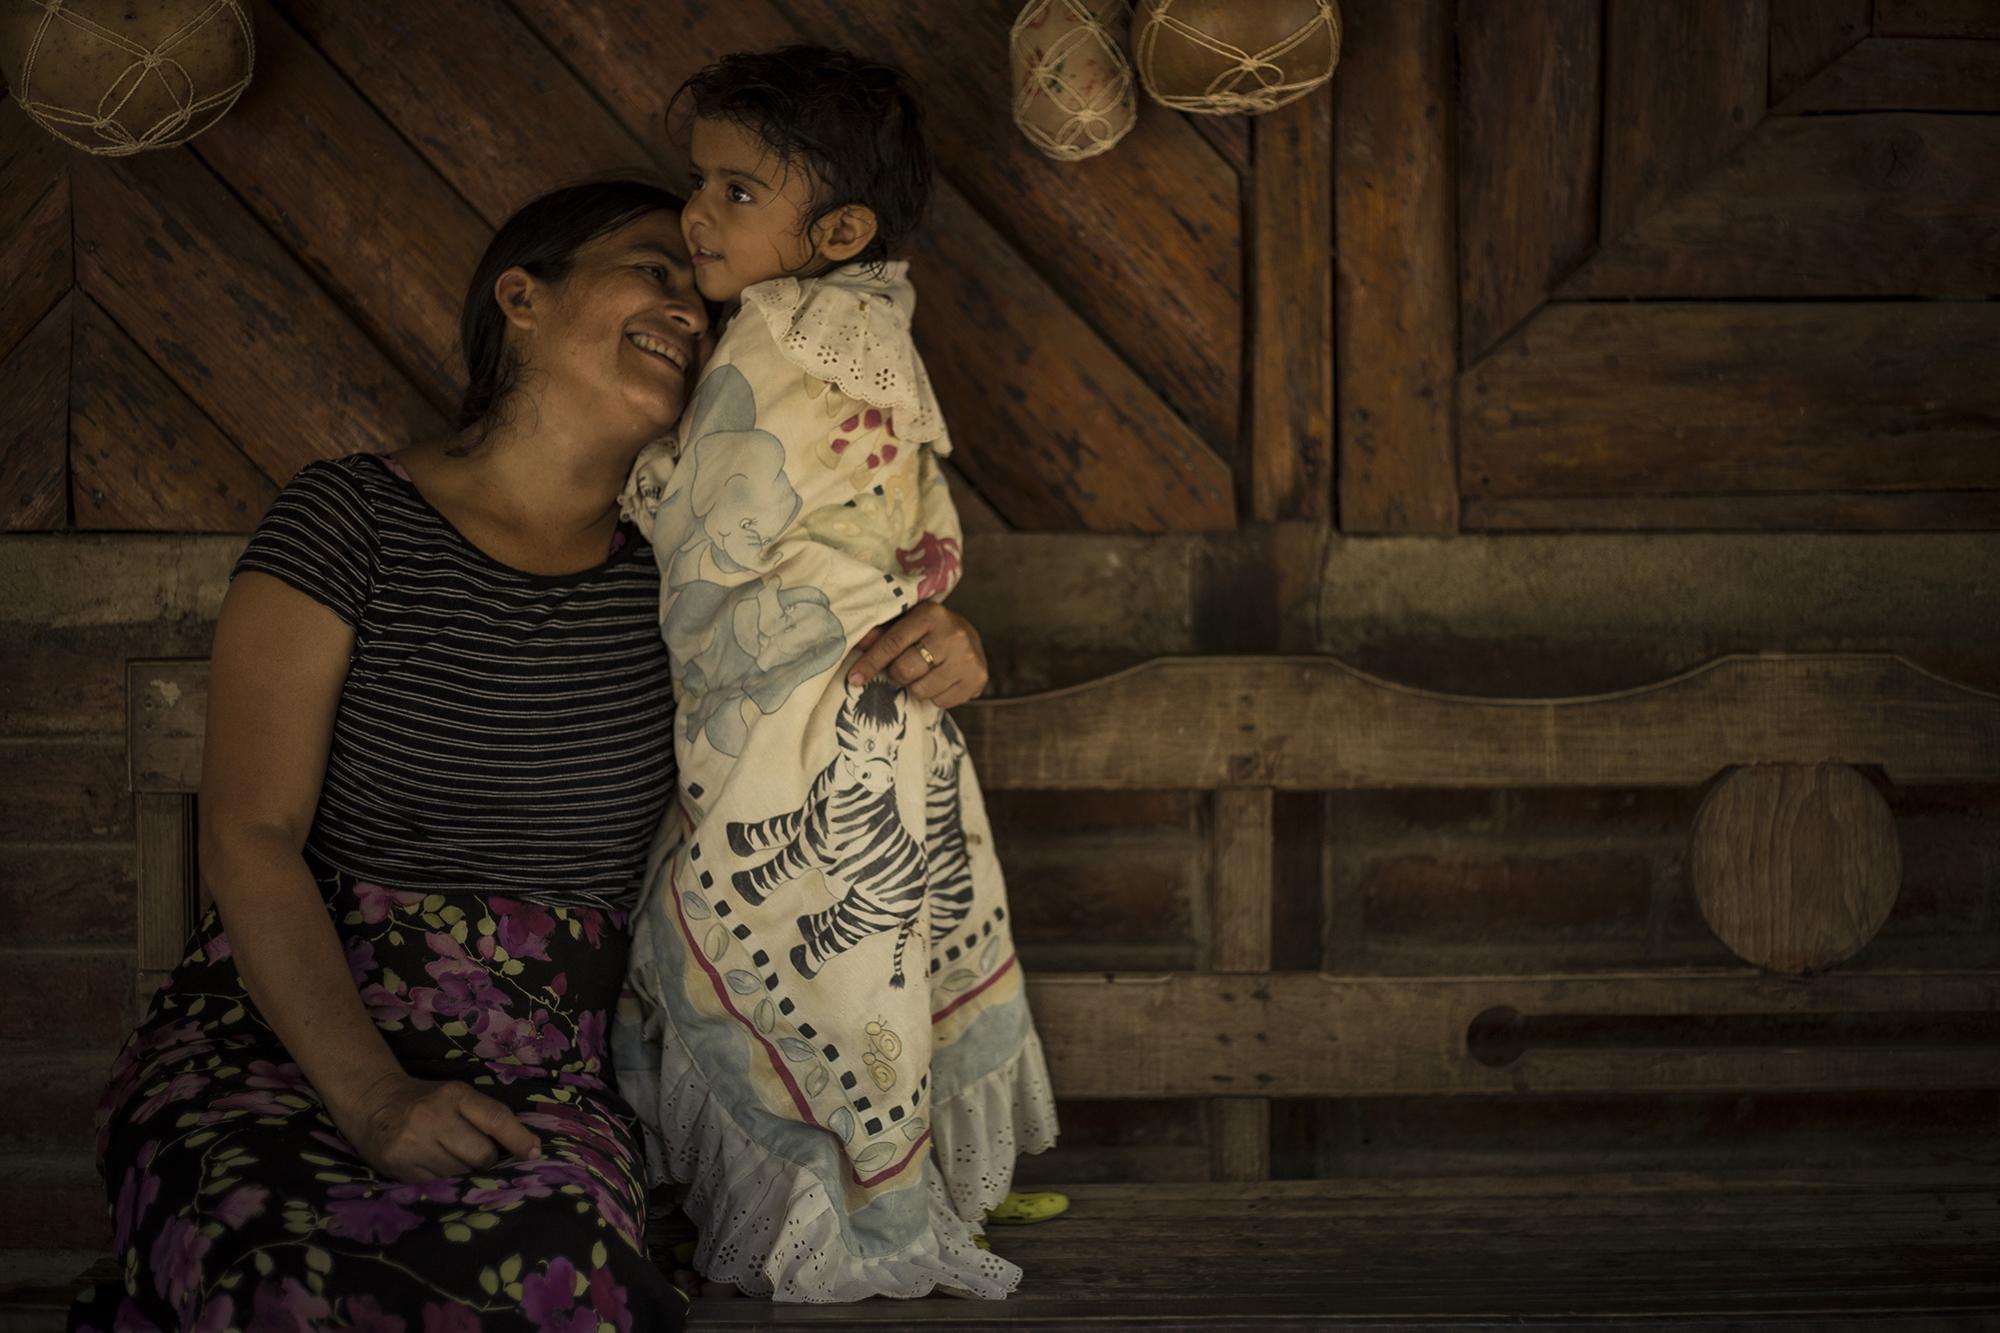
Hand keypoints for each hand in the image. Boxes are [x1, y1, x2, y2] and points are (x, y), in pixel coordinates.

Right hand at [332, 1071, 541, 1182]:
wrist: (373, 1103)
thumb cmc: (426, 1101)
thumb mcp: (456, 1096)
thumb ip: (486, 1117)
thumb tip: (526, 1149)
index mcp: (455, 1094)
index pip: (496, 1119)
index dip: (520, 1140)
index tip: (535, 1154)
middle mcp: (434, 1117)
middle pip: (482, 1156)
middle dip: (488, 1163)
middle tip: (482, 1160)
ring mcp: (415, 1143)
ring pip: (460, 1175)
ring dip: (467, 1176)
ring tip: (457, 1165)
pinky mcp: (399, 1166)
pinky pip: (437, 1185)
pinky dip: (446, 1185)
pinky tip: (440, 1173)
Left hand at [848, 602, 987, 707]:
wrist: (970, 638)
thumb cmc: (929, 631)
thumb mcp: (907, 624)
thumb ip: (882, 634)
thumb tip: (857, 643)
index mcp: (930, 615)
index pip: (893, 642)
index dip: (871, 662)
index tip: (855, 678)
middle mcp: (952, 634)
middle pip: (905, 670)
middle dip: (898, 673)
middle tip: (905, 668)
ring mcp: (967, 658)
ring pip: (922, 690)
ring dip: (917, 687)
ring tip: (927, 673)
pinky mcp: (978, 678)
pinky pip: (941, 702)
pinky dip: (936, 696)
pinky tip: (942, 680)